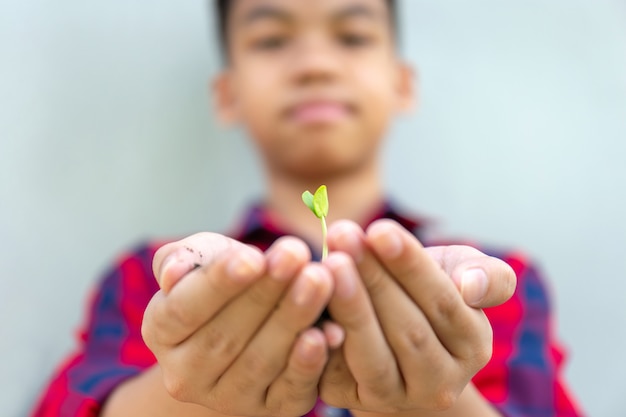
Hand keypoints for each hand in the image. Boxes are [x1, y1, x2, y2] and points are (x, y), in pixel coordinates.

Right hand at [142, 233, 335, 416]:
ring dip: (292, 319)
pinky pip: (290, 390)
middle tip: (297, 255)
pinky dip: (310, 363)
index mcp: (160, 332)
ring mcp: (227, 398)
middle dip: (265, 293)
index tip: (253, 257)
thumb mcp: (199, 258)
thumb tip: (174, 272)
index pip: (184, 309)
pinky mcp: (271, 410)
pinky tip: (328, 332)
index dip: (218, 283)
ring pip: (259, 362)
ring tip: (319, 279)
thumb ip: (182, 258)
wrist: (253, 321)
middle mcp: (186, 375)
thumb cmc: (226, 281)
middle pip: (224, 337)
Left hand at [318, 219, 515, 412]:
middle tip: (342, 235)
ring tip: (328, 263)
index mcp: (473, 346)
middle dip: (372, 279)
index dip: (410, 266)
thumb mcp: (460, 272)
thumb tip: (472, 286)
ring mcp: (396, 398)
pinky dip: (322, 340)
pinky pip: (336, 373)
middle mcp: (441, 383)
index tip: (379, 229)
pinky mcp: (353, 400)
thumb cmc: (426, 292)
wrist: (393, 333)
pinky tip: (308, 303)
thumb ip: (485, 275)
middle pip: (407, 331)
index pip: (443, 304)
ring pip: (373, 357)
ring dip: (348, 307)